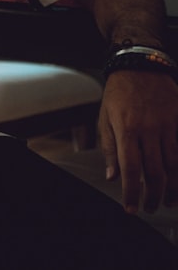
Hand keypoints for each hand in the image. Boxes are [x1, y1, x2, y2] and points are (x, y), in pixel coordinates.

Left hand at [99, 70, 177, 213]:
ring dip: (172, 188)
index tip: (131, 208)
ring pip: (174, 164)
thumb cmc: (118, 94)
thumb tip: (113, 177)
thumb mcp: (104, 118)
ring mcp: (168, 124)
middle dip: (153, 195)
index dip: (132, 193)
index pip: (131, 170)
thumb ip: (110, 149)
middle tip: (150, 207)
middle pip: (156, 172)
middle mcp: (149, 129)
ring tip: (167, 200)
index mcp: (127, 129)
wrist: (139, 66)